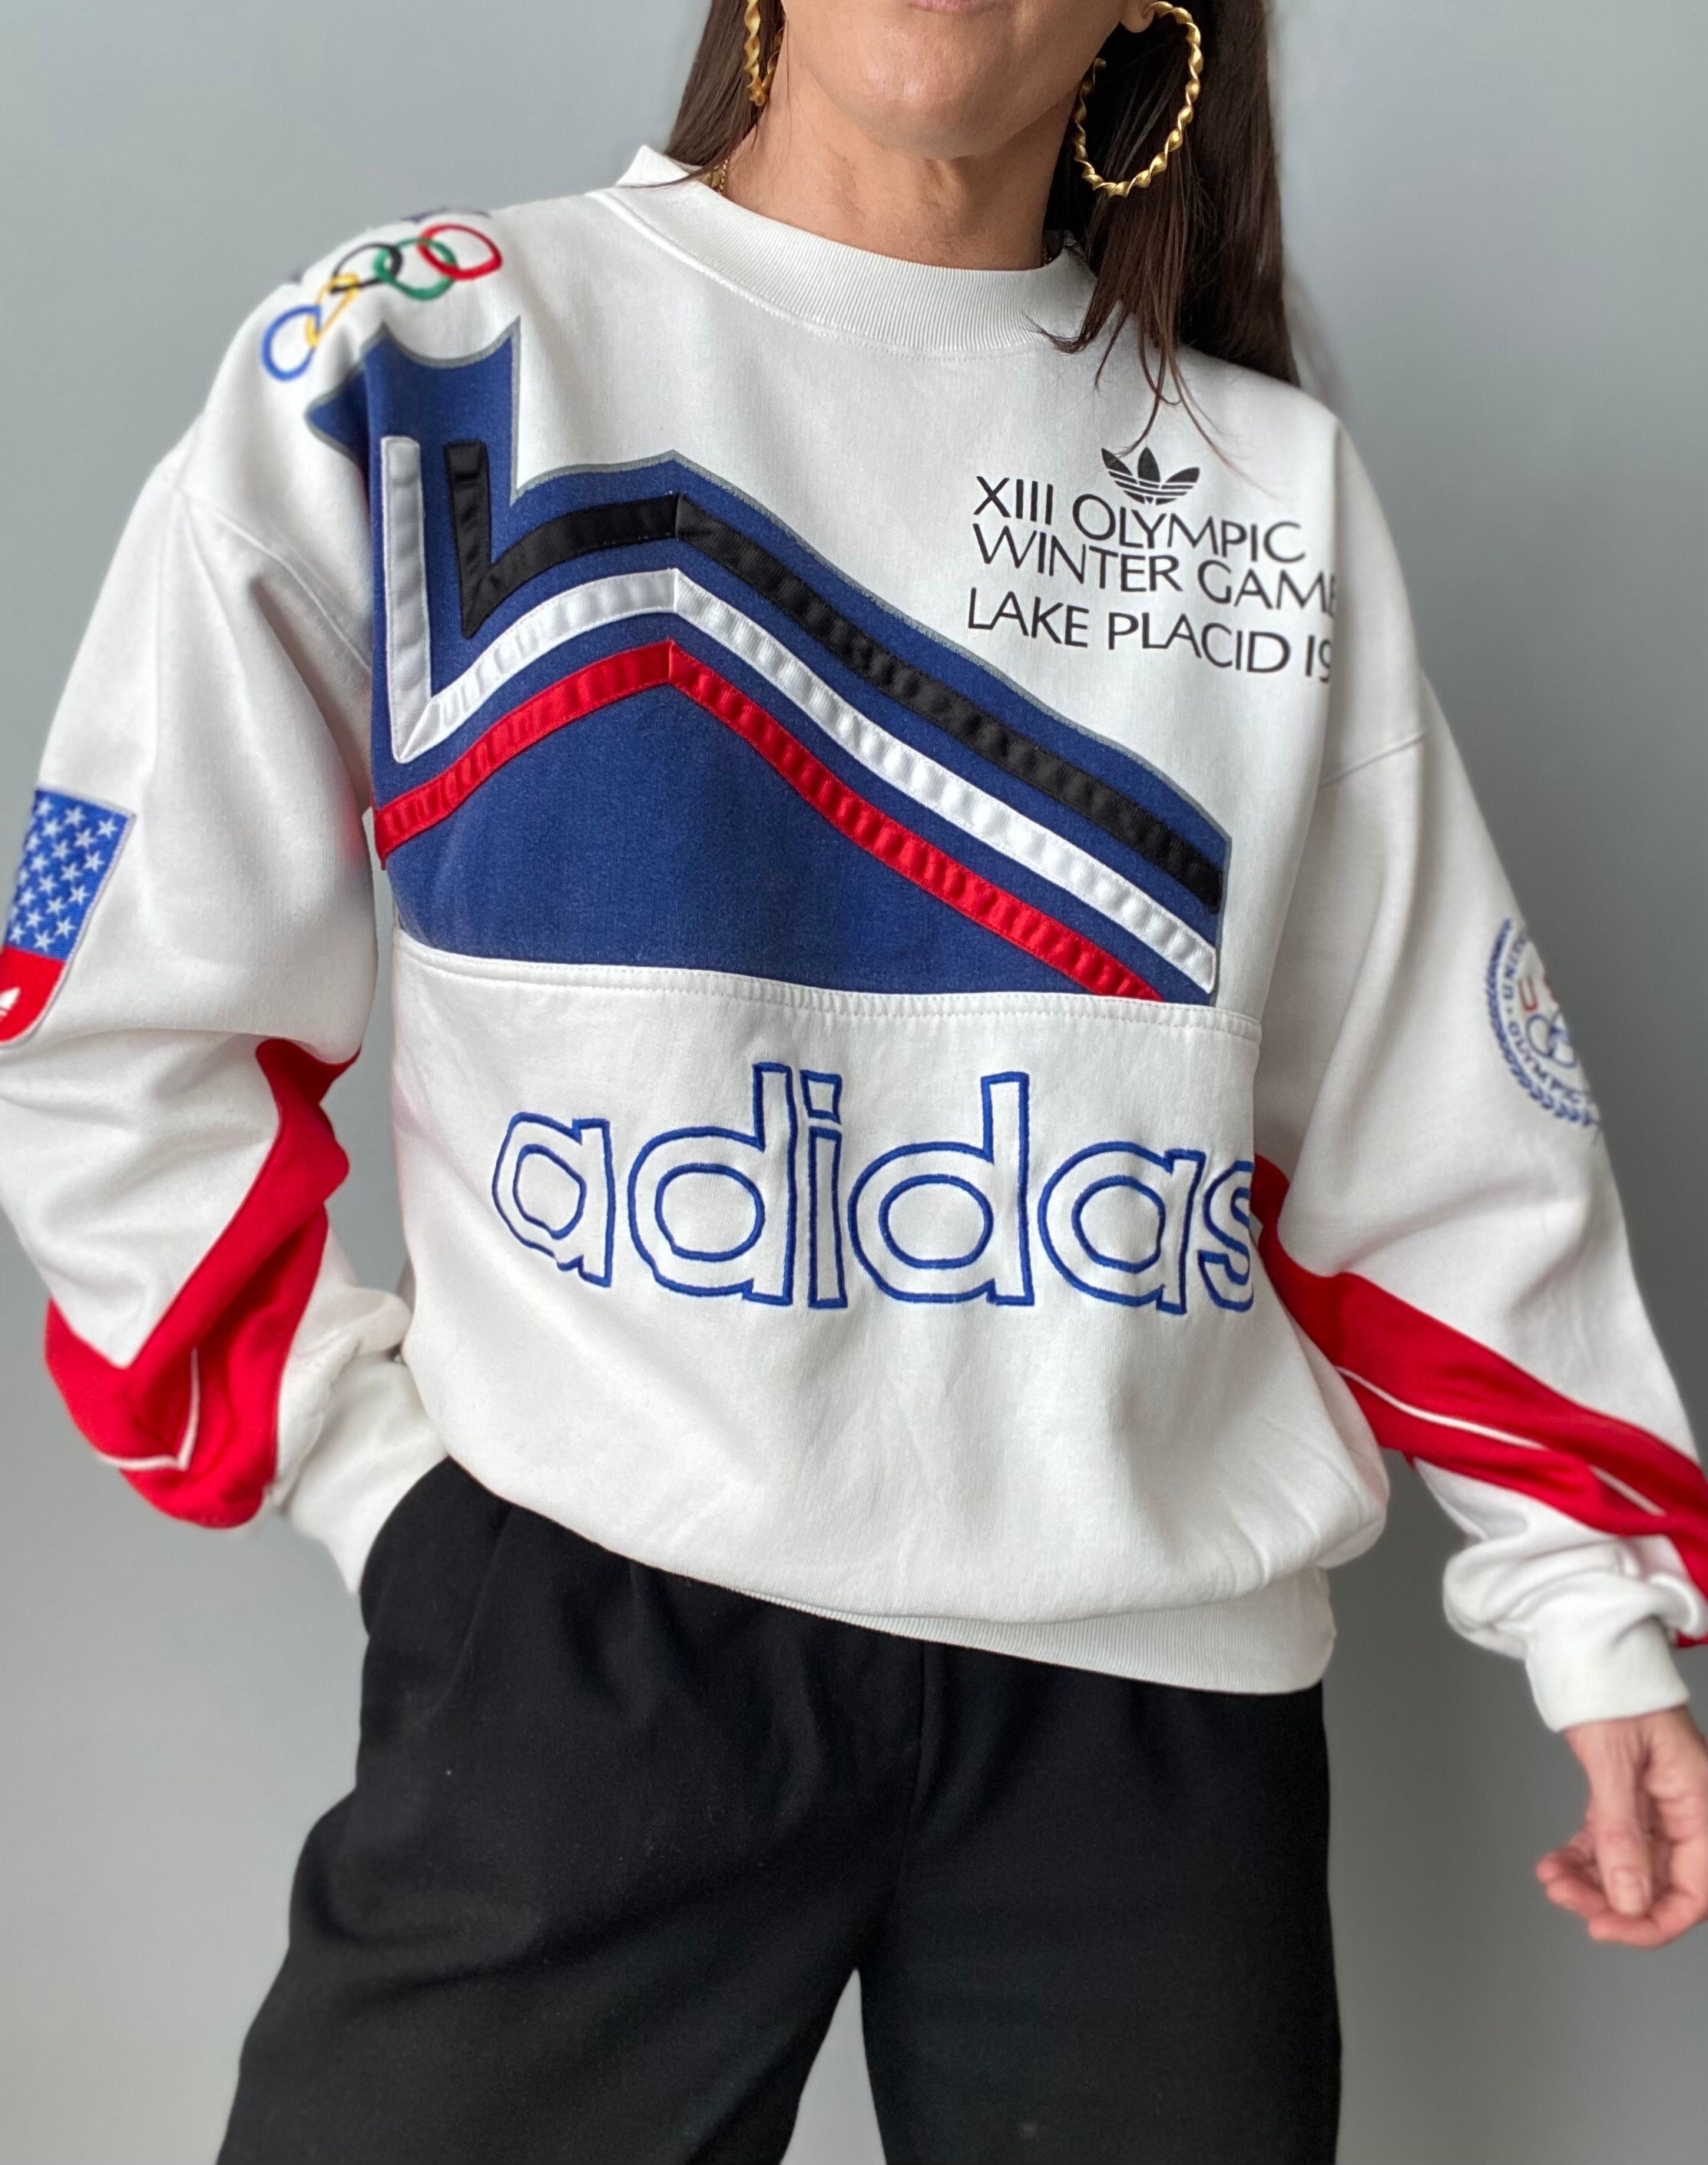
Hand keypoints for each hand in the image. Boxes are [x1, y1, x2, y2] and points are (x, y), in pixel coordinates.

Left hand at [1538, 1706, 1707, 1946]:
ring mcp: (1655, 1807)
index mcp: (1700, 1805)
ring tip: (1551, 1880)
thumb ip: (1623, 1833)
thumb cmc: (1615, 1688)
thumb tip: (1629, 1900)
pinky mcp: (1626, 1798)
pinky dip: (1583, 1859)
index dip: (1655, 1921)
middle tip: (1566, 1899)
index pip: (1694, 1891)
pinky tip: (1553, 1865)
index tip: (1609, 1928)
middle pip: (1659, 1884)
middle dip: (1612, 1901)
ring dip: (1591, 1883)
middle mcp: (1683, 1812)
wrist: (1593, 1649)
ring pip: (1630, 1868)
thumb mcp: (1615, 1761)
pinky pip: (1610, 1844)